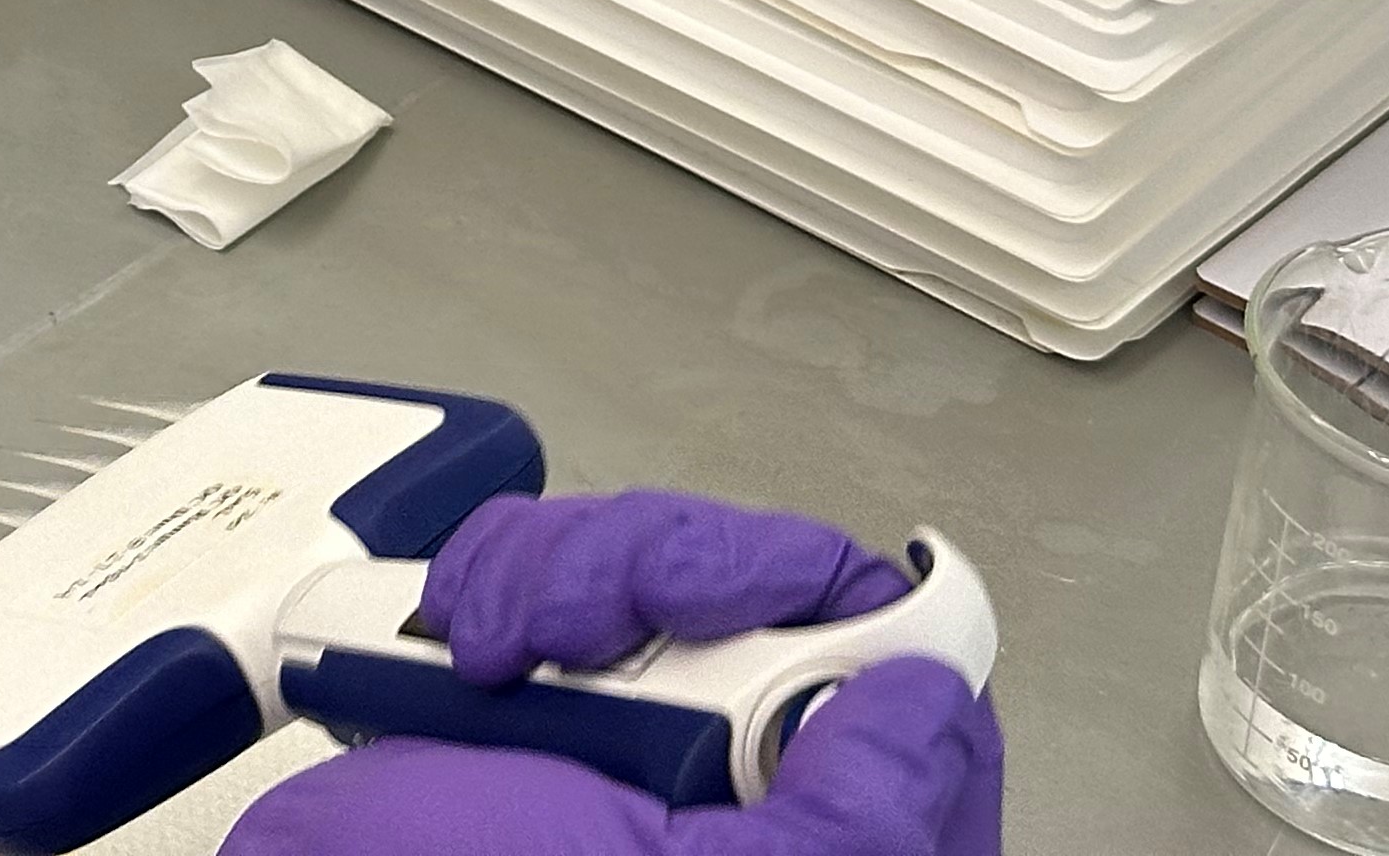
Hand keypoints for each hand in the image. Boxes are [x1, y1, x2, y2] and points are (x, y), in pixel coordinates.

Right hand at [222, 493, 1002, 855]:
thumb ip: (844, 823)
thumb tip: (925, 705)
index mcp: (822, 838)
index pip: (907, 670)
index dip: (824, 592)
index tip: (726, 595)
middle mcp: (746, 773)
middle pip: (770, 586)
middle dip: (655, 571)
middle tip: (573, 631)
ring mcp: (643, 723)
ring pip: (655, 561)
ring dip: (555, 572)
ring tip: (490, 650)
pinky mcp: (549, 676)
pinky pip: (552, 563)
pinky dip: (497, 568)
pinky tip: (463, 636)